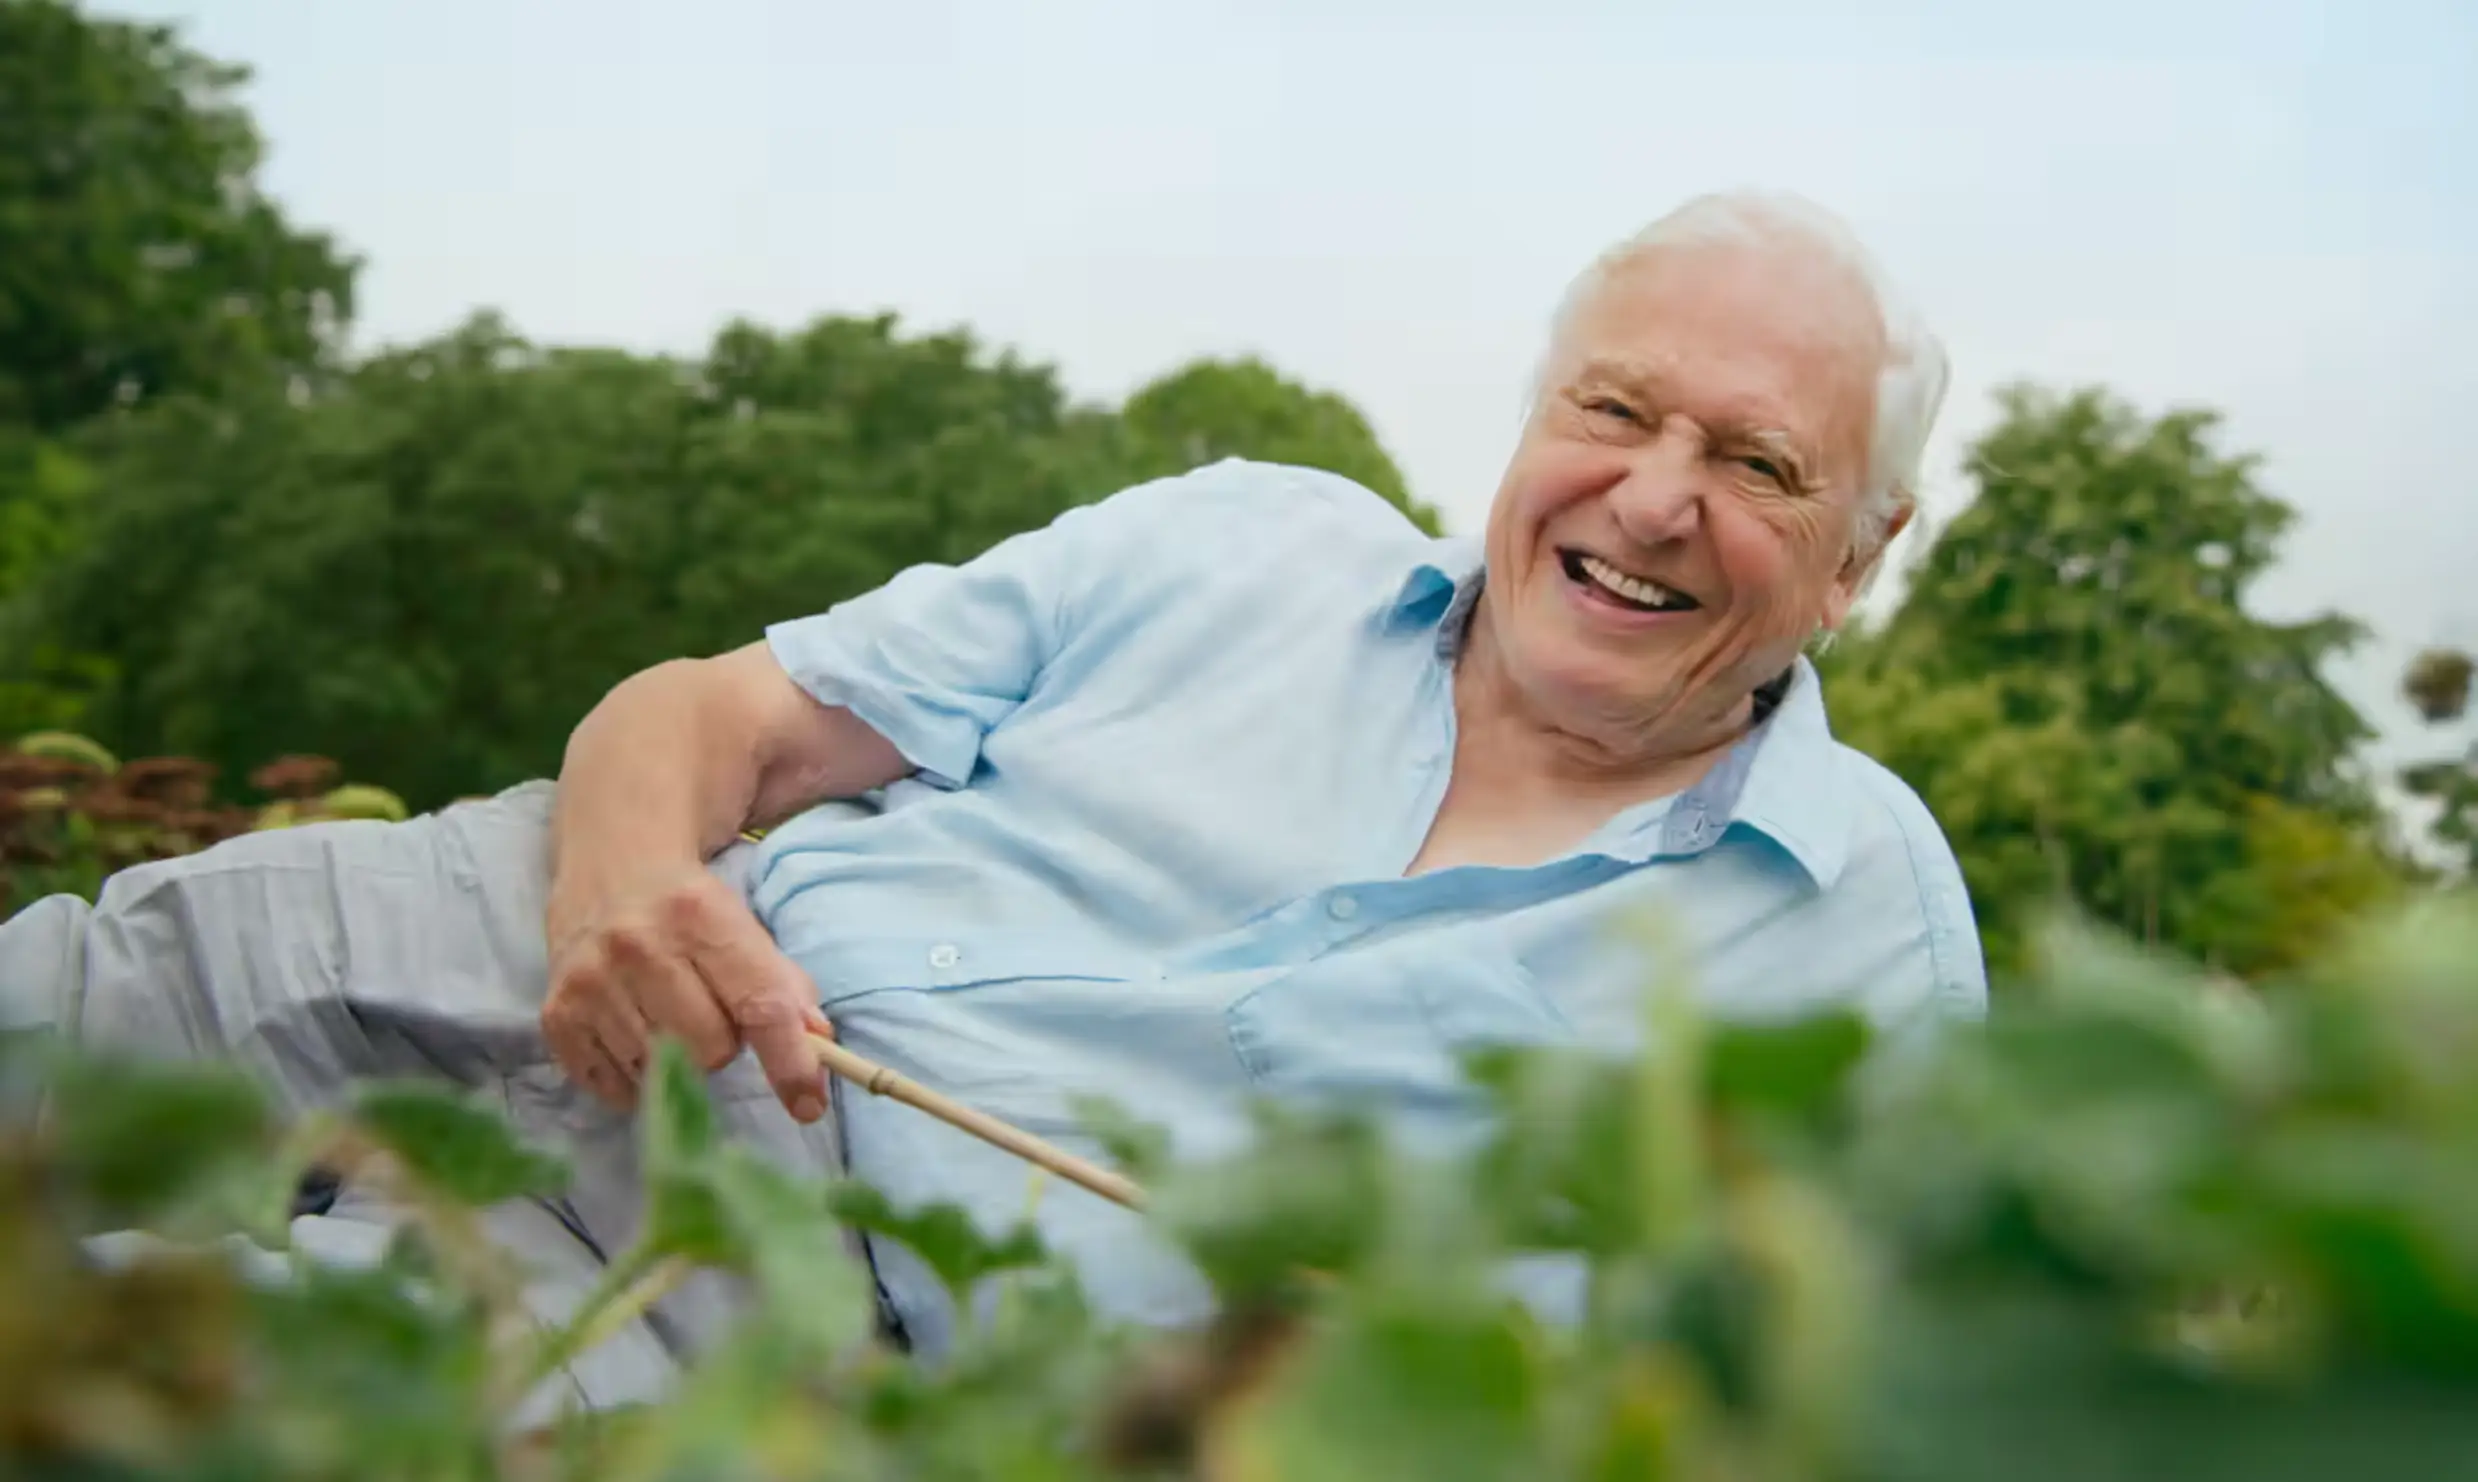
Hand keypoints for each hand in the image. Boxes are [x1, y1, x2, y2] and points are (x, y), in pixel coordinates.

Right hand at [543, 864, 832, 1121]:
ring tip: (668, 1015)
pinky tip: (635, 1036)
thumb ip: (784, 983)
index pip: (758, 1004)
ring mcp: (591, 983)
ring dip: (678, 1059)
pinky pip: (615, 1088)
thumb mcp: (744, 924)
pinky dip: (635, 1078)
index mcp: (699, 916)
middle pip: (711, 1049)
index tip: (808, 1104)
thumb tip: (816, 1041)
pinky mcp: (556, 1015)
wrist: (609, 862)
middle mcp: (638, 947)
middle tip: (709, 1010)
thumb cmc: (689, 904)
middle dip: (723, 1042)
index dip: (790, 1061)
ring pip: (663, 1073)